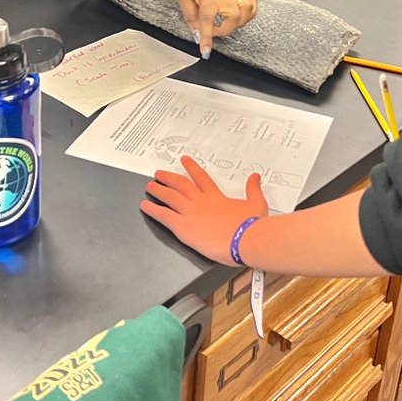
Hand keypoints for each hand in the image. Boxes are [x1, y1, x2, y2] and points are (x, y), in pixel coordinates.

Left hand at [141, 155, 267, 262]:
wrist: (246, 240)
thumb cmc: (252, 226)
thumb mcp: (256, 204)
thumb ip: (253, 189)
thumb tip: (255, 177)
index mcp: (216, 197)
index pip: (201, 178)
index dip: (191, 168)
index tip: (184, 160)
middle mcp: (201, 202)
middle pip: (180, 185)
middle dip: (169, 178)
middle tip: (159, 173)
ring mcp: (190, 213)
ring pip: (169, 197)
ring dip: (158, 190)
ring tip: (149, 186)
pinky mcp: (184, 227)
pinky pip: (164, 216)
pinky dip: (153, 210)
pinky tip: (144, 206)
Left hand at [178, 0, 257, 56]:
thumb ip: (191, 17)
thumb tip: (197, 34)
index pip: (208, 21)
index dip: (207, 38)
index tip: (206, 52)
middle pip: (233, 20)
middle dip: (223, 31)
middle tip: (210, 29)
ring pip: (245, 15)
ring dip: (236, 24)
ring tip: (222, 23)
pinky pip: (251, 7)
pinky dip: (249, 14)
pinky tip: (239, 17)